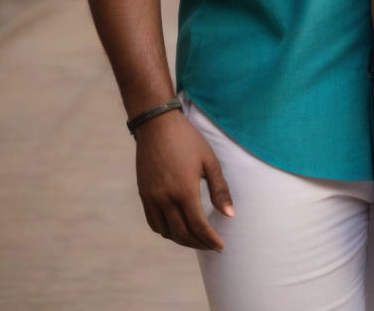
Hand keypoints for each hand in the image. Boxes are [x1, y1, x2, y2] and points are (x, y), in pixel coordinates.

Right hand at [134, 110, 234, 250]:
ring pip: (166, 232)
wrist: (157, 126)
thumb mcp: (210, 161)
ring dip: (182, 240)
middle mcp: (166, 199)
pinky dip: (166, 231)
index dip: (210, 240)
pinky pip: (153, 222)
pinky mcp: (144, 195)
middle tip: (211, 246)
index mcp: (185, 191)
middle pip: (182, 233)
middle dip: (198, 243)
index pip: (198, 226)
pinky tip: (176, 228)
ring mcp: (152, 198)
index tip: (221, 247)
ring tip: (196, 239)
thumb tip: (230, 215)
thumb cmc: (188, 140)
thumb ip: (220, 189)